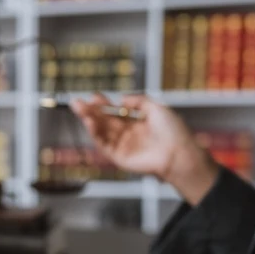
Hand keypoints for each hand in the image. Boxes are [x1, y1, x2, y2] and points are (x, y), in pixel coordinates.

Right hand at [70, 94, 220, 204]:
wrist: (178, 153)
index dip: (105, 104)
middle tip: (76, 102)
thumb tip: (121, 99)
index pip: (116, 113)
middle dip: (91, 111)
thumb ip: (138, 101)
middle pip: (105, 121)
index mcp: (138, 124)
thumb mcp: (157, 108)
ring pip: (102, 132)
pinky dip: (95, 133)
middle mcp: (129, 135)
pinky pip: (103, 144)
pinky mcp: (119, 157)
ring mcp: (123, 146)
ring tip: (79, 109)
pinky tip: (89, 122)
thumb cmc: (173, 132)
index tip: (93, 96)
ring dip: (90, 120)